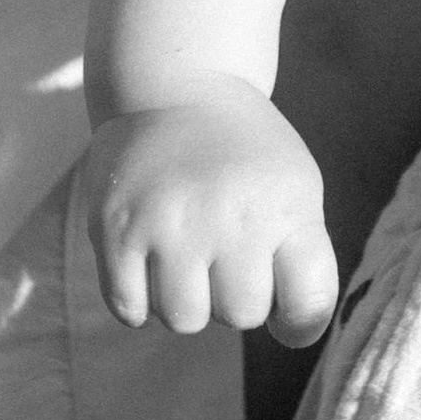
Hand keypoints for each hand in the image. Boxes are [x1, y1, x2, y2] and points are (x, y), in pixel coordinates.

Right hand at [82, 85, 340, 344]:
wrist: (175, 84)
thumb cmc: (245, 153)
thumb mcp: (297, 188)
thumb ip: (302, 259)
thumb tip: (289, 334)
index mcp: (284, 205)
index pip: (306, 307)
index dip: (297, 319)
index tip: (283, 300)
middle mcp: (229, 213)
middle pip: (240, 315)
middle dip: (234, 294)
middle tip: (222, 251)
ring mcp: (167, 221)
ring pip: (184, 319)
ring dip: (186, 299)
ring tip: (185, 254)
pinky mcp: (114, 227)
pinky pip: (129, 309)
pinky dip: (139, 298)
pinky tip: (148, 262)